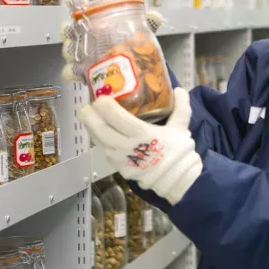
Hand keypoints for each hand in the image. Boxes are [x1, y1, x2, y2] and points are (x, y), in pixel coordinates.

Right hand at [59, 0, 164, 82]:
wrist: (135, 71)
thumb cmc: (133, 46)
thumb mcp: (142, 33)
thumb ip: (148, 24)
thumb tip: (156, 16)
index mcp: (98, 22)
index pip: (82, 8)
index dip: (74, 3)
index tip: (73, 0)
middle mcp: (87, 37)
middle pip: (70, 30)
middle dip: (69, 30)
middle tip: (73, 30)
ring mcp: (83, 55)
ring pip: (69, 50)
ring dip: (70, 51)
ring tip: (76, 53)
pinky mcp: (83, 73)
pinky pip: (72, 71)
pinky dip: (72, 72)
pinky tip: (76, 73)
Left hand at [79, 87, 202, 204]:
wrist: (176, 179)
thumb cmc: (178, 151)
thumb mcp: (181, 126)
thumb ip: (181, 106)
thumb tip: (179, 89)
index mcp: (142, 133)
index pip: (115, 117)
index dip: (104, 106)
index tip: (100, 97)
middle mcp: (127, 146)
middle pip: (100, 129)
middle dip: (89, 115)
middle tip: (86, 105)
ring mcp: (120, 158)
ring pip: (98, 141)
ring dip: (91, 127)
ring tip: (89, 116)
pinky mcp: (118, 168)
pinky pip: (104, 151)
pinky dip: (99, 140)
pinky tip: (99, 132)